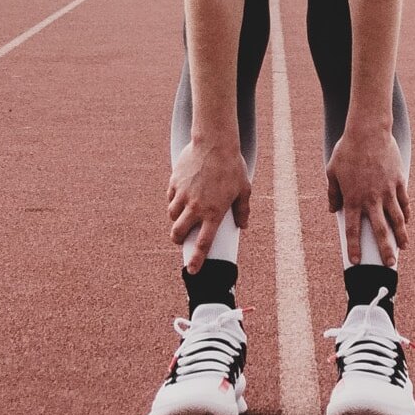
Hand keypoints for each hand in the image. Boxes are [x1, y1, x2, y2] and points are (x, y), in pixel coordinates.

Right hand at [167, 136, 250, 270]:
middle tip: (181, 239)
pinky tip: (182, 196)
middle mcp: (196, 207)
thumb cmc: (232, 166)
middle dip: (177, 240)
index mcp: (214, 213)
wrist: (214, 143)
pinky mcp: (175, 183)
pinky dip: (174, 201)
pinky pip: (170, 198)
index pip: (203, 244)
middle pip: (178, 233)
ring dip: (176, 219)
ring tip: (184, 214)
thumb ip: (243, 210)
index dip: (197, 260)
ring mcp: (183, 195)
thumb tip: (242, 225)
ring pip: (172, 216)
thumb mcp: (244, 189)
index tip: (192, 271)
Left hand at [325, 130, 411, 264]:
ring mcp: (388, 191)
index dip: (354, 247)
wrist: (368, 131)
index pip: (353, 229)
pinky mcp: (399, 181)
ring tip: (404, 248)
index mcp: (353, 199)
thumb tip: (332, 209)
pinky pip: (404, 202)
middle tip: (388, 266)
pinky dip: (406, 214)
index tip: (356, 262)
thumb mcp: (332, 171)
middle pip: (379, 231)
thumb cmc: (347, 150)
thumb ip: (333, 193)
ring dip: (401, 236)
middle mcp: (372, 199)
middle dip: (384, 250)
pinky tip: (407, 223)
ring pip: (396, 219)